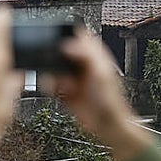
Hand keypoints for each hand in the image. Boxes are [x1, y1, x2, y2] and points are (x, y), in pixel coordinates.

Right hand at [53, 31, 150, 160]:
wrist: (105, 125)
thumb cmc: (110, 101)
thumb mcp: (100, 73)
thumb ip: (86, 55)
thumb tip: (67, 44)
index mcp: (95, 55)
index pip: (79, 36)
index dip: (67, 36)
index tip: (60, 44)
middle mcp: (83, 64)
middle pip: (61, 51)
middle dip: (55, 57)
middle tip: (57, 66)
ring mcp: (73, 77)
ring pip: (53, 67)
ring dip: (52, 74)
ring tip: (61, 83)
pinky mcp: (64, 90)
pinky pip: (50, 83)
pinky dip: (49, 86)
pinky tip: (56, 90)